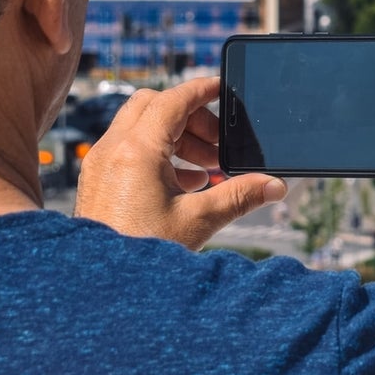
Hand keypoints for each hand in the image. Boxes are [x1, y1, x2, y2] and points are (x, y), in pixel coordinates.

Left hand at [75, 78, 286, 249]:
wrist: (102, 287)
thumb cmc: (143, 252)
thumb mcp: (200, 220)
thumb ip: (241, 195)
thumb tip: (276, 186)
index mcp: (136, 151)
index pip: (172, 100)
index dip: (201, 90)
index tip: (222, 87)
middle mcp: (112, 151)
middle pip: (153, 106)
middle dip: (190, 116)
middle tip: (218, 141)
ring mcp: (100, 165)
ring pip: (139, 126)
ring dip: (176, 135)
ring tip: (206, 166)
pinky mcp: (98, 181)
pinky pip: (129, 149)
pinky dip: (159, 152)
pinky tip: (185, 183)